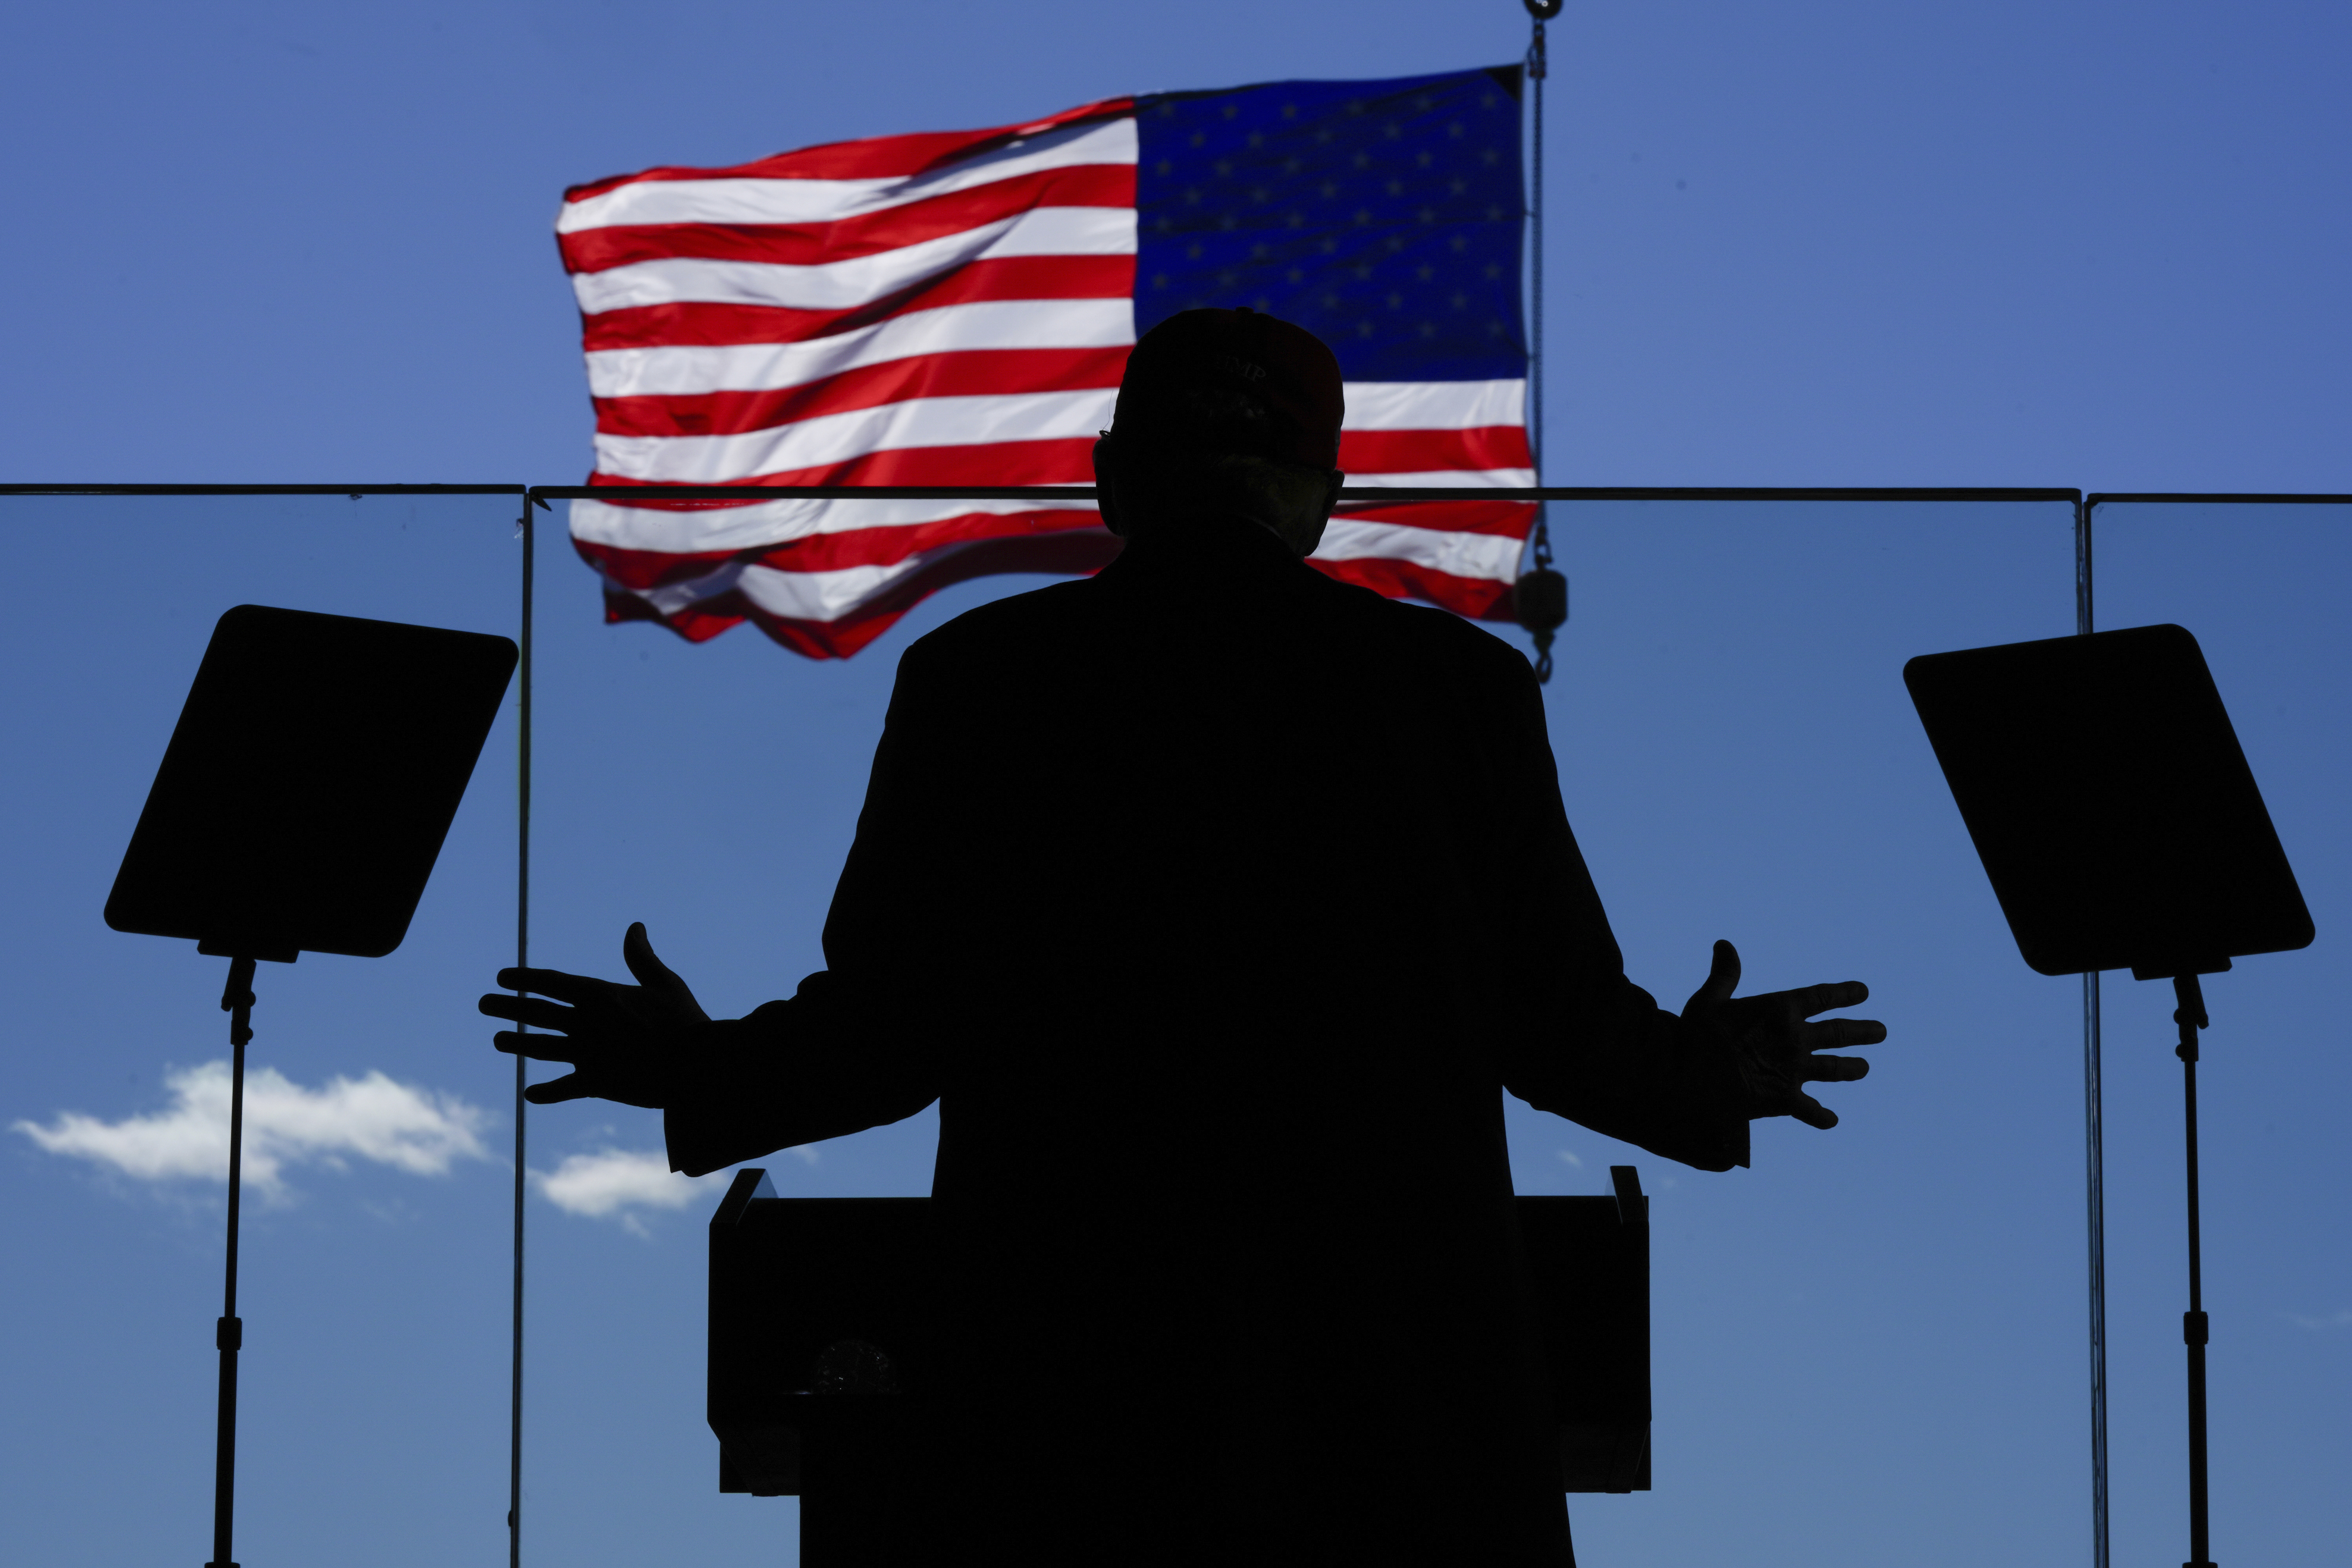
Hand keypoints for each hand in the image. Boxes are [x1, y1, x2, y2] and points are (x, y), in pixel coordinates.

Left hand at [478, 922, 709, 1107]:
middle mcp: (585, 1023)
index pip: (550, 982)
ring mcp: (587, 1054)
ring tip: (497, 1040)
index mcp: (600, 995)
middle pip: (535, 1013)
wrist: (697, 1067)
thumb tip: (634, 927)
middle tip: (483, 1004)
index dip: (523, 979)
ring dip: (516, 1043)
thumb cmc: (685, 1021)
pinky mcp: (596, 1083)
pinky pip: (563, 1088)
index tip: (502, 977)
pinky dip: (545, 1092)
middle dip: (506, 1007)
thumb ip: (641, 957)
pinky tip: (528, 1093)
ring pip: (540, 1048)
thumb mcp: (665, 983)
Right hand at [1681, 939, 1884, 1128]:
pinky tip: (1831, 1120)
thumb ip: (1725, 974)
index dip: (1844, 994)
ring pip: (1833, 1069)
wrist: (1693, 1078)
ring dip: (1851, 1068)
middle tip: (1881, 1031)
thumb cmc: (1698, 1035)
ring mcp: (1794, 1069)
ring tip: (1865, 1068)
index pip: (1821, 997)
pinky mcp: (1786, 1099)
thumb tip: (1724, 944)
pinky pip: (1810, 1110)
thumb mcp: (1710, 999)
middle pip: (1838, 1033)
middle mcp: (1795, 1038)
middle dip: (1862, 1031)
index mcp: (1780, 1010)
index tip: (1863, 992)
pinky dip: (1821, 1116)